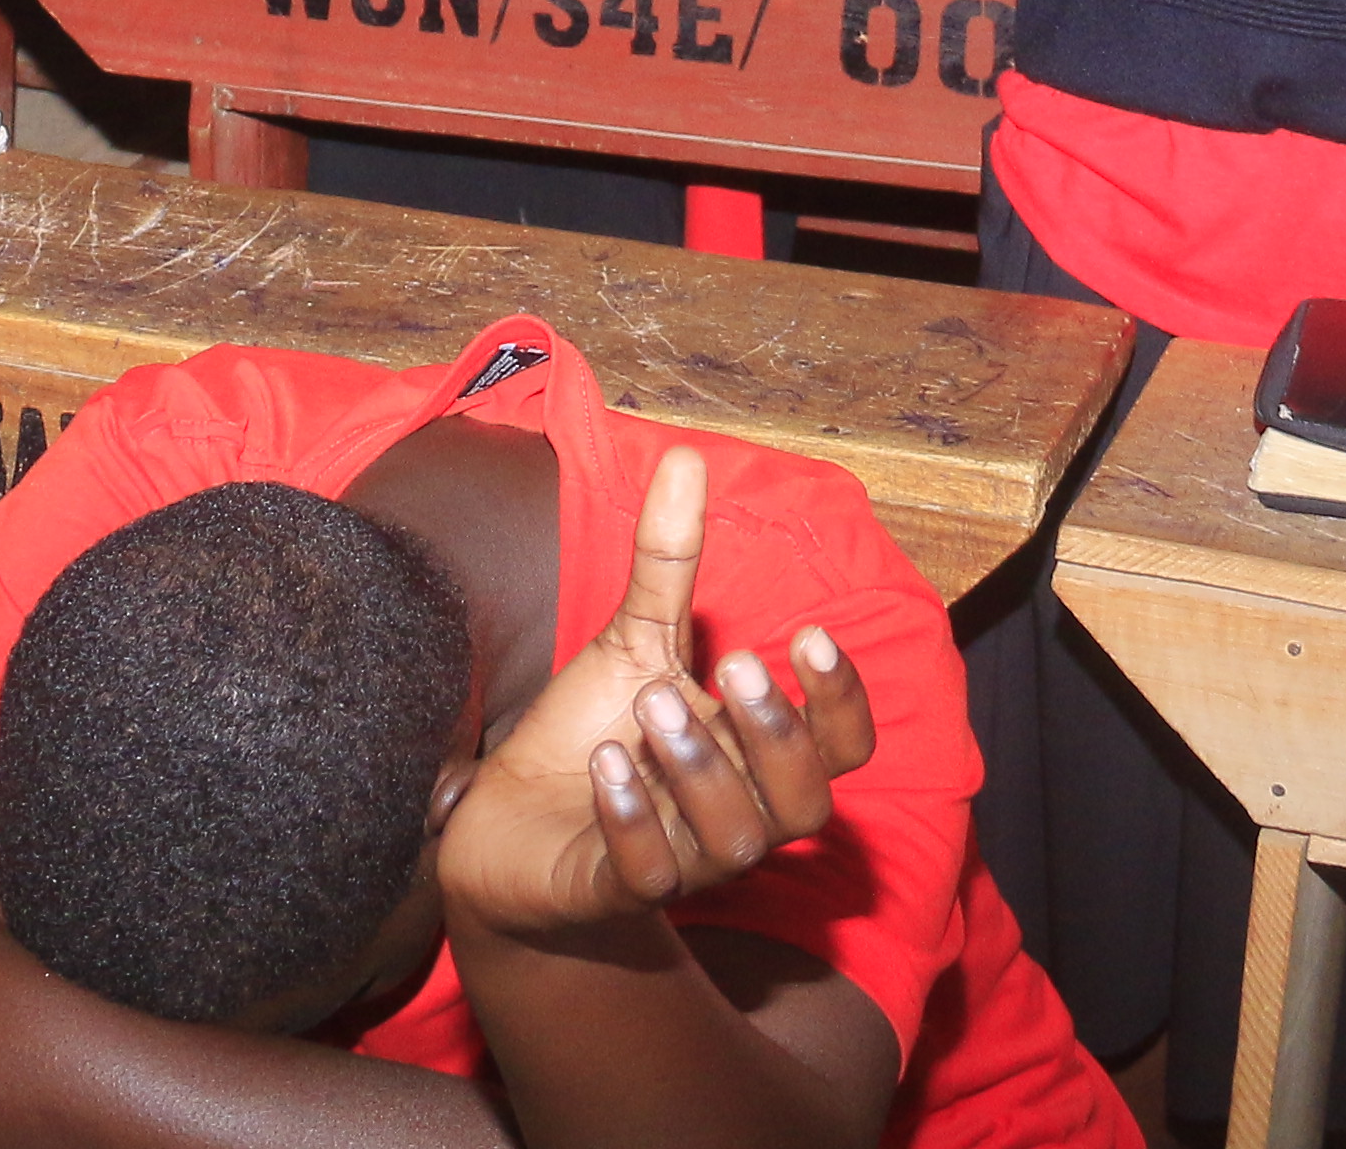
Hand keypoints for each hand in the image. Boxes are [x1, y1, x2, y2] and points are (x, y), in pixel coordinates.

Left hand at [433, 445, 872, 948]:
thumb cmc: (590, 729)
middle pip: (805, 803)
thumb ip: (668, 563)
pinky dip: (633, 822)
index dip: (840, 702)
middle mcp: (735, 814)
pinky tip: (605, 767)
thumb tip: (685, 457)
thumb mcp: (632, 639)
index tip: (809, 635)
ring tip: (651, 704)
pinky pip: (649, 876)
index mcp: (754, 755)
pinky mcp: (613, 888)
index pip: (842, 749)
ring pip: (734, 842)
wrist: (503, 819)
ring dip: (701, 770)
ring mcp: (679, 859)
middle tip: (727, 666)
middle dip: (775, 735)